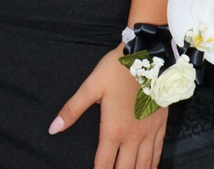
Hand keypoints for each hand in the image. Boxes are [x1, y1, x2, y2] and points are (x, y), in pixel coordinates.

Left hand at [49, 45, 166, 168]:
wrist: (147, 56)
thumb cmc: (117, 70)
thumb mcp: (91, 86)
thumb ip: (72, 109)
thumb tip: (53, 128)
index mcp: (113, 130)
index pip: (103, 164)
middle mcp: (132, 138)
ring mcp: (148, 133)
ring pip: (144, 166)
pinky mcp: (160, 126)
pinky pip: (157, 153)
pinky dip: (152, 165)